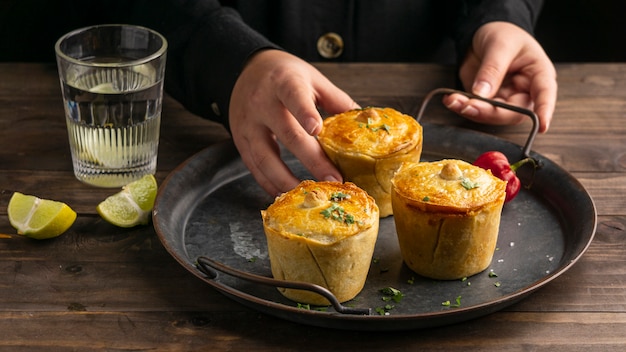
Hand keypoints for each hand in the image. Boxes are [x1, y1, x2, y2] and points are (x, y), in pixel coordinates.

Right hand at [229, 49, 358, 195]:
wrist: (247, 70)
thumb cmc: (284, 74)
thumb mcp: (311, 78)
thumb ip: (336, 100)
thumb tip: (363, 124)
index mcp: (284, 82)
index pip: (293, 96)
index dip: (304, 112)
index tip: (317, 130)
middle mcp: (262, 102)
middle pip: (287, 134)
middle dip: (311, 160)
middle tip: (333, 179)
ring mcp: (248, 123)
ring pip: (265, 157)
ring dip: (287, 180)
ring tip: (309, 193)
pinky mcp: (240, 140)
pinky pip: (253, 167)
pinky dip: (269, 183)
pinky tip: (286, 193)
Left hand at [443, 21, 556, 132]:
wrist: (484, 34)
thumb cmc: (503, 34)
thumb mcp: (500, 45)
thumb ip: (492, 69)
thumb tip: (482, 94)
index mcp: (539, 73)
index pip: (545, 94)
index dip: (544, 111)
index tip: (542, 126)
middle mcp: (525, 90)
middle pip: (514, 112)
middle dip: (490, 112)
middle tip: (468, 105)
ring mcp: (507, 99)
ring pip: (493, 115)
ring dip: (472, 111)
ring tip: (454, 100)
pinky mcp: (489, 102)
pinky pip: (478, 110)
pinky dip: (463, 107)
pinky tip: (451, 99)